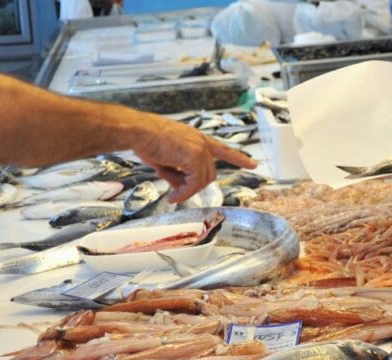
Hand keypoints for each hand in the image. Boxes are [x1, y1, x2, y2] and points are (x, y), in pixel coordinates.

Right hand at [129, 116, 256, 202]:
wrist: (138, 131)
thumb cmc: (146, 140)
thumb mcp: (166, 158)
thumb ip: (178, 171)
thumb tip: (180, 188)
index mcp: (197, 139)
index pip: (223, 149)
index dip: (238, 158)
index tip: (253, 164)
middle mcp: (202, 142)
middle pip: (209, 174)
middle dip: (194, 186)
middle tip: (176, 193)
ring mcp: (200, 149)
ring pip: (202, 181)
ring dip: (187, 191)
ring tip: (172, 194)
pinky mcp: (194, 157)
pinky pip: (193, 183)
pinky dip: (184, 193)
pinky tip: (173, 197)